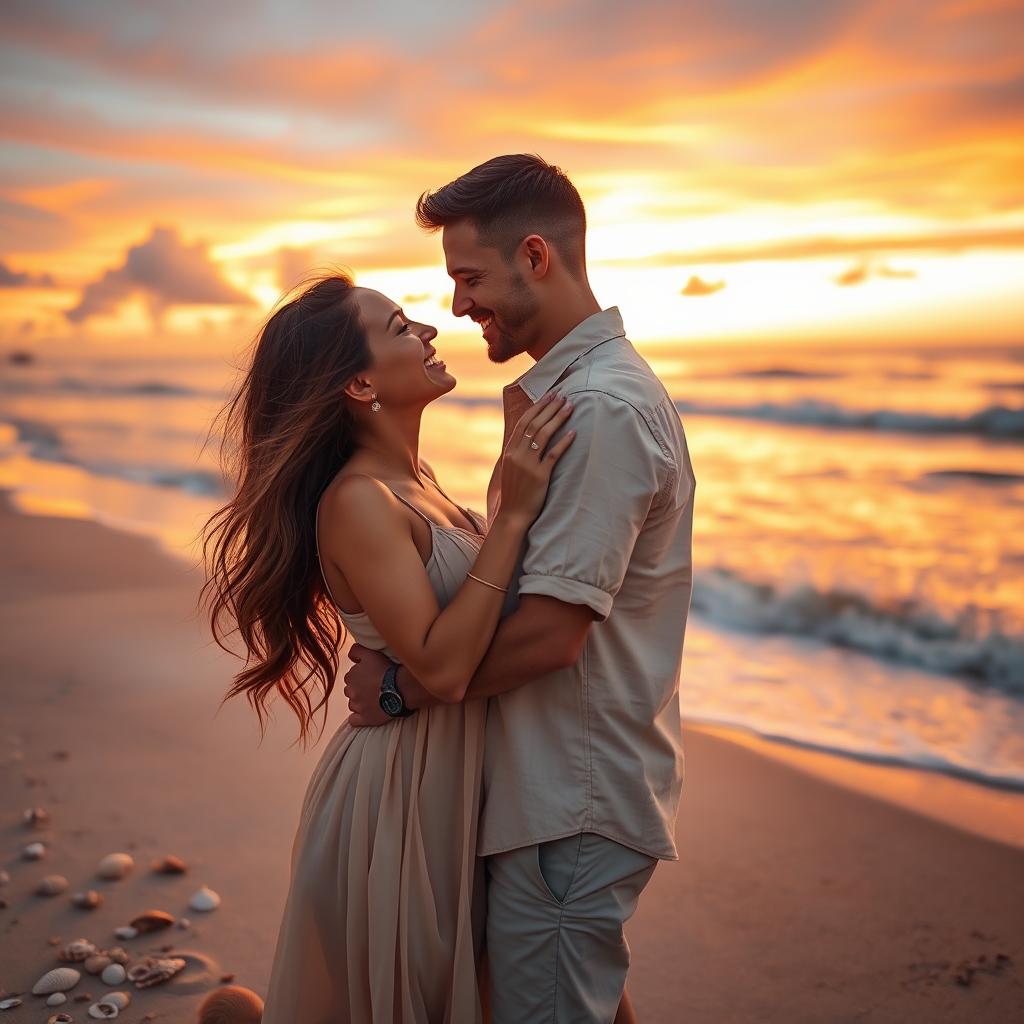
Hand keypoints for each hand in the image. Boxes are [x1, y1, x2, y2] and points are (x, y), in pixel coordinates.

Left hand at [344, 643, 392, 726]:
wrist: (400, 688)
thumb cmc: (387, 670)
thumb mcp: (371, 653)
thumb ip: (356, 651)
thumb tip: (351, 655)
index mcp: (351, 677)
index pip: (350, 676)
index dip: (360, 676)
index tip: (370, 676)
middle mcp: (351, 692)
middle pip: (350, 690)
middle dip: (359, 689)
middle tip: (373, 687)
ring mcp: (357, 706)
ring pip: (352, 704)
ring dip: (359, 702)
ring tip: (373, 699)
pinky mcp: (365, 719)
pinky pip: (354, 720)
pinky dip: (357, 718)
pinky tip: (365, 713)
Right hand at [498, 393, 575, 527]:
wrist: (512, 515)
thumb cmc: (515, 492)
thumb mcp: (511, 468)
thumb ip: (519, 452)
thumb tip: (530, 435)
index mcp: (510, 451)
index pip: (524, 422)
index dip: (537, 407)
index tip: (549, 395)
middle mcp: (517, 455)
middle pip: (535, 425)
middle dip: (550, 408)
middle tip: (563, 395)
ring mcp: (528, 465)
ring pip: (544, 435)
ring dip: (558, 418)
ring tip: (570, 406)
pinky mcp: (540, 477)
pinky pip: (554, 455)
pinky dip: (564, 442)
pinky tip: (573, 432)